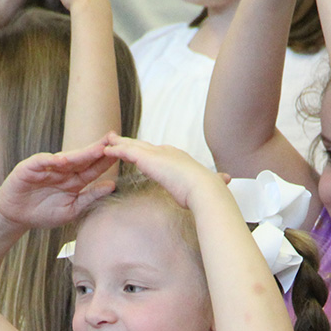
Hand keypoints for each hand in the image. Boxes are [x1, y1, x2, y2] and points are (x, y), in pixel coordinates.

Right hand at [0, 137, 116, 229]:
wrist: (15, 216)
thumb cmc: (42, 213)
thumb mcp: (71, 210)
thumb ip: (89, 198)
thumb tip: (111, 186)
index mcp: (74, 180)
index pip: (93, 167)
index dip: (107, 160)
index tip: (124, 152)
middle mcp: (63, 170)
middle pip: (83, 158)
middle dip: (98, 148)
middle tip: (115, 138)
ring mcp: (47, 167)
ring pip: (66, 158)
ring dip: (81, 153)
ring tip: (97, 148)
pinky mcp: (30, 168)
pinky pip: (42, 162)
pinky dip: (51, 161)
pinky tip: (62, 161)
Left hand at [103, 133, 227, 209]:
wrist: (204, 188)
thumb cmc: (206, 192)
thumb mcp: (204, 185)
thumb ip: (207, 183)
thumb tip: (225, 181)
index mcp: (177, 157)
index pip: (157, 152)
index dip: (146, 150)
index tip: (138, 149)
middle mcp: (167, 151)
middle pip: (143, 145)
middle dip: (129, 142)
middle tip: (116, 138)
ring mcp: (157, 153)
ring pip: (133, 145)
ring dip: (119, 143)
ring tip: (107, 140)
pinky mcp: (148, 158)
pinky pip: (127, 151)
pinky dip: (115, 150)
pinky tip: (106, 150)